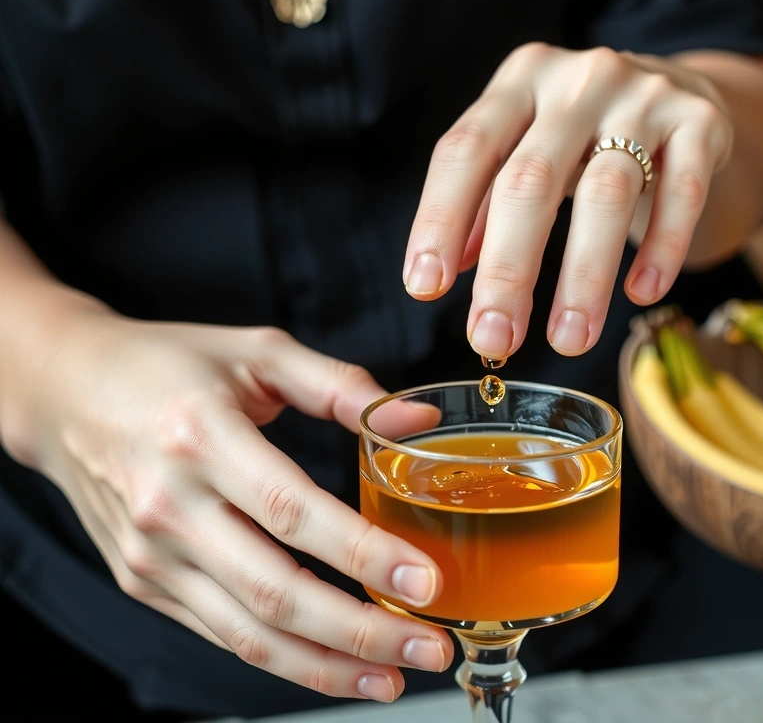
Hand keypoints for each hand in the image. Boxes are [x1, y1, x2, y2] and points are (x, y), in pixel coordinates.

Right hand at [2, 310, 452, 701]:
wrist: (64, 394)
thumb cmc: (167, 365)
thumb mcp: (256, 353)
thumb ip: (340, 385)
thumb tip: (419, 418)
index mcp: (202, 437)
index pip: (292, 511)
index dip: (363, 553)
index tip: (424, 582)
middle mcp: (171, 505)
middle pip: (275, 591)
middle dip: (361, 631)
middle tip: (429, 648)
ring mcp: (153, 554)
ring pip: (248, 633)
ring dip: (327, 666)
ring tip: (393, 677)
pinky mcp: (145, 582)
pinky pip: (221, 633)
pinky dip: (282, 659)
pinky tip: (333, 665)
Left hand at [404, 43, 733, 357]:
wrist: (681, 91)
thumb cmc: (584, 133)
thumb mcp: (527, 146)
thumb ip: (485, 202)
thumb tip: (444, 272)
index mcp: (520, 81)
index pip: (465, 149)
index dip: (440, 219)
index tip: (425, 288)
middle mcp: (578, 81)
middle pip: (532, 180)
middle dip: (508, 269)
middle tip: (494, 338)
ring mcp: (644, 97)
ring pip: (608, 193)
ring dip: (584, 278)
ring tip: (569, 341)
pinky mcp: (701, 122)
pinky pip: (683, 192)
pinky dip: (662, 249)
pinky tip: (642, 294)